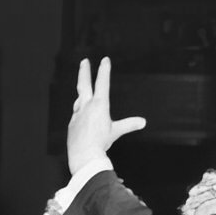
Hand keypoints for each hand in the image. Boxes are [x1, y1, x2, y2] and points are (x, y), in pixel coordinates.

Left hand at [67, 57, 145, 175]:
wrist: (84, 155)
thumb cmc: (101, 144)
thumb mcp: (116, 132)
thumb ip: (129, 125)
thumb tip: (142, 122)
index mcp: (99, 105)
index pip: (102, 83)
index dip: (104, 70)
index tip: (105, 60)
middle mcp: (86, 106)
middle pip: (84, 84)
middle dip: (84, 71)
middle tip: (84, 61)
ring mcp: (77, 114)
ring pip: (79, 100)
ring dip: (82, 94)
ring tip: (84, 93)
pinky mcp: (72, 123)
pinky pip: (76, 115)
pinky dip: (80, 114)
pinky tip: (82, 119)